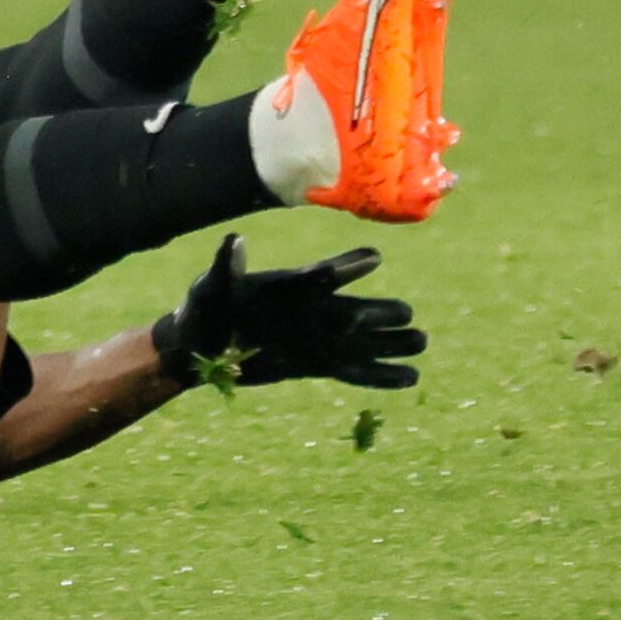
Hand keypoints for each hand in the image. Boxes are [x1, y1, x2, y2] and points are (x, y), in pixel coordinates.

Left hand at [151, 235, 426, 391]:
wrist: (198, 345)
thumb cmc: (203, 306)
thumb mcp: (210, 286)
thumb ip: (226, 266)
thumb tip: (233, 240)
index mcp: (289, 287)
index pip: (325, 274)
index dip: (348, 265)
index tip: (374, 258)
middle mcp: (311, 310)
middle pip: (356, 308)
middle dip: (381, 311)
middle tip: (407, 313)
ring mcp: (317, 338)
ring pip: (364, 339)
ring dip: (392, 341)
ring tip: (422, 341)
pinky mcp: (315, 365)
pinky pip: (355, 370)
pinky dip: (382, 375)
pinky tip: (411, 379)